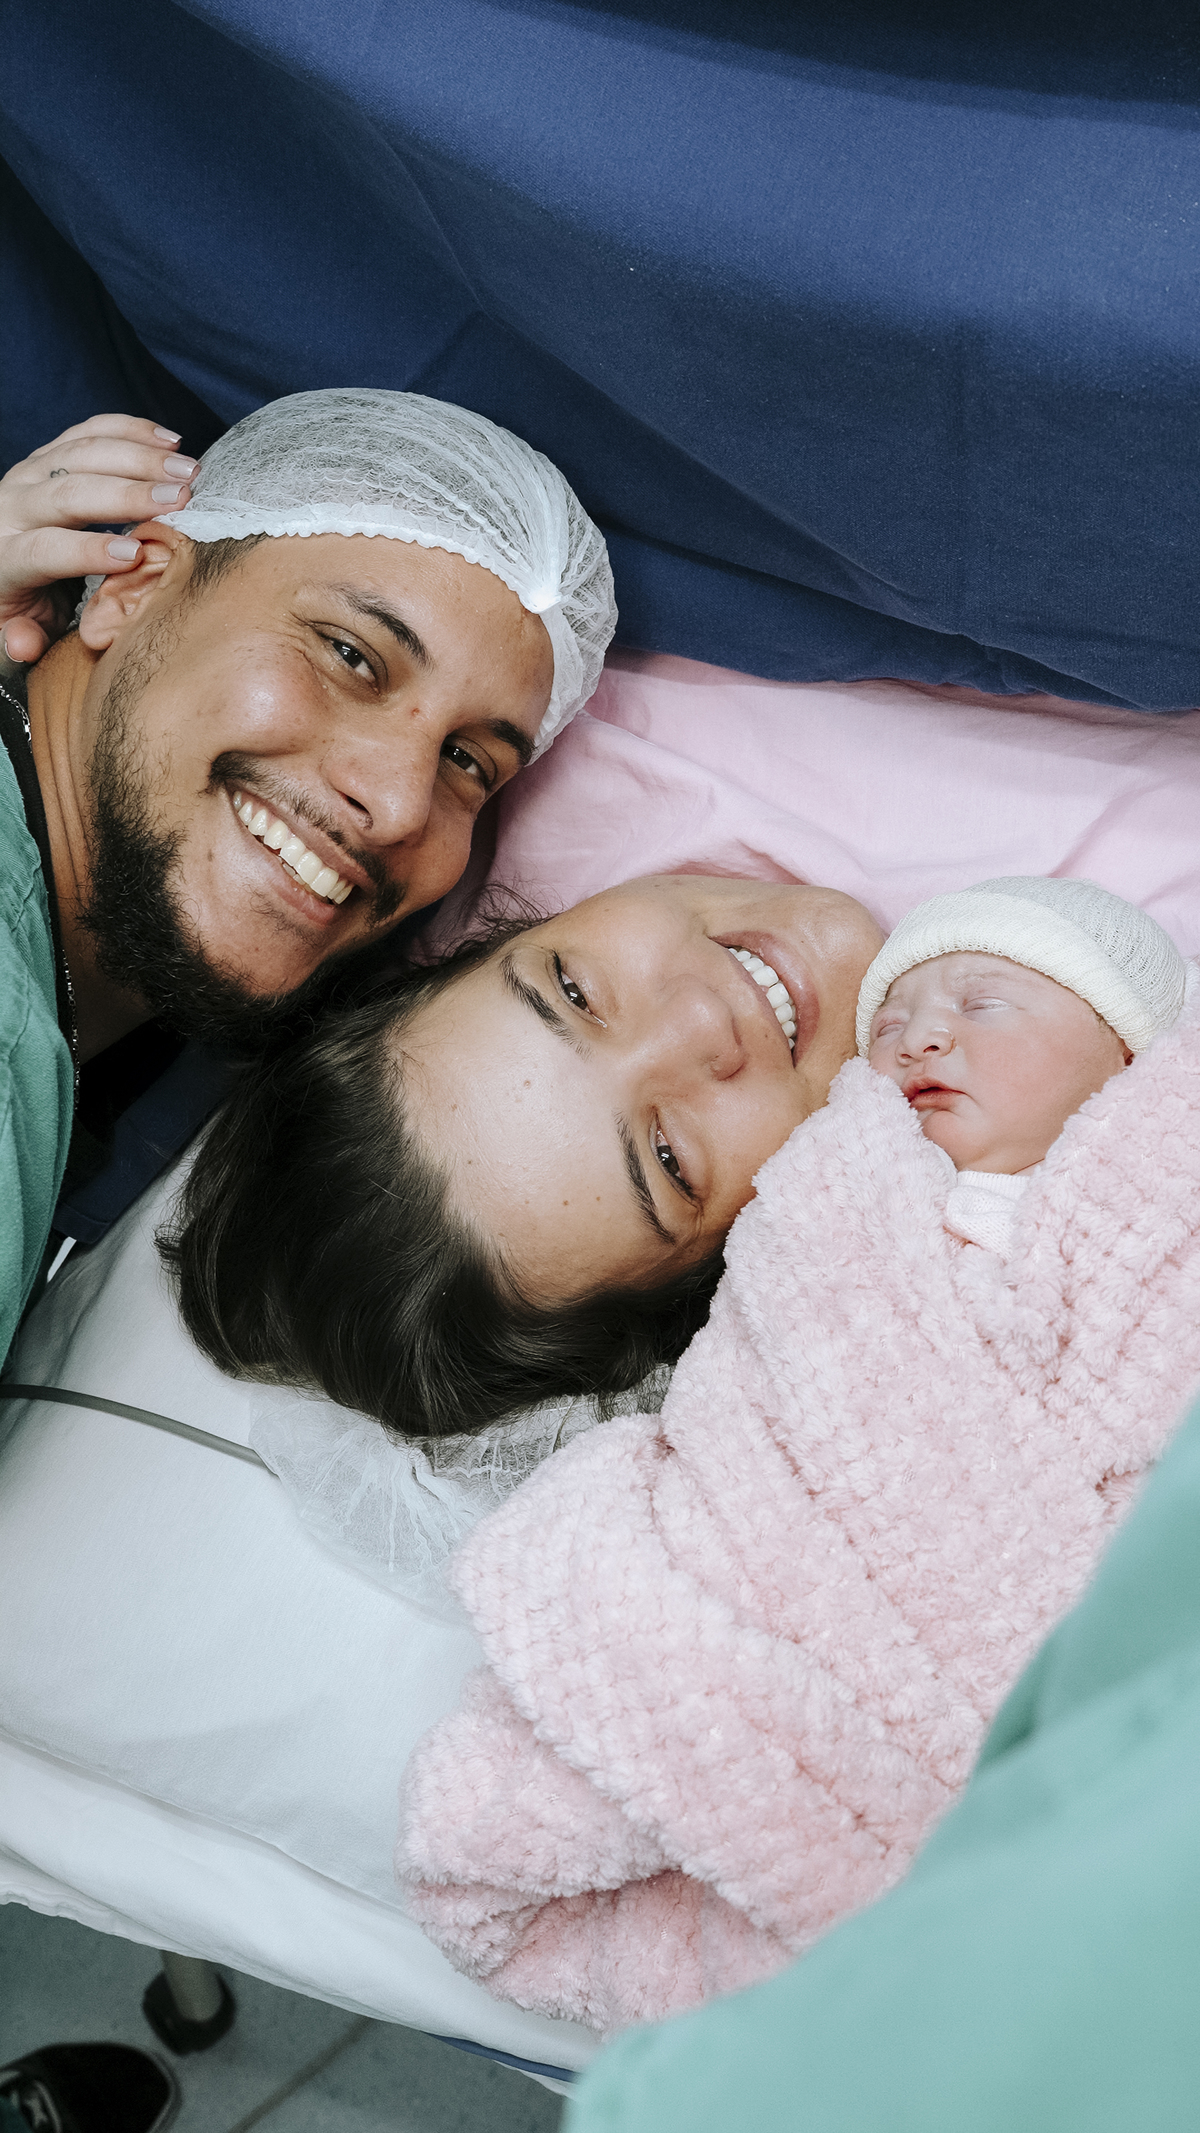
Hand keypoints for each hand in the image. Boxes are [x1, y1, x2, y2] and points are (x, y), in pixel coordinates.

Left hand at [0, 414, 198, 662]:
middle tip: (181, 500)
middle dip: (128, 494)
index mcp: (5, 555)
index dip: (89, 551)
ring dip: (140, 457)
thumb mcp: (18, 627)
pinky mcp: (50, 452)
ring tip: (190, 472)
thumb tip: (24, 644)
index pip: (44, 549)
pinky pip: (89, 431)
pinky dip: (132, 430)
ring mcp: (31, 472)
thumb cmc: (21, 600)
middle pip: (68, 492)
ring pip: (83, 453)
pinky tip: (170, 442)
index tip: (137, 554)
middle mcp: (13, 505)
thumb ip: (21, 638)